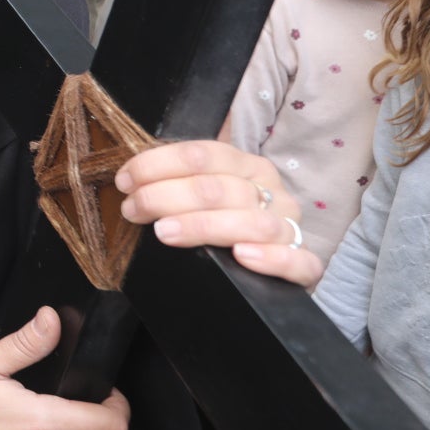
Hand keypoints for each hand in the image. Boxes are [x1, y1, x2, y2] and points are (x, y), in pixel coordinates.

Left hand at [118, 140, 324, 286]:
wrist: (263, 275)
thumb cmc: (221, 227)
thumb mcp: (200, 198)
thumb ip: (175, 184)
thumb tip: (127, 180)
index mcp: (247, 167)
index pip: (202, 154)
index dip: (158, 165)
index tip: (125, 181)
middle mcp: (273, 193)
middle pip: (219, 188)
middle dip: (167, 196)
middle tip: (133, 210)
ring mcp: (291, 229)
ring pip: (252, 222)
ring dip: (203, 226)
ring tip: (164, 232)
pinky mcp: (305, 267)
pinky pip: (299, 261)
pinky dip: (271, 258)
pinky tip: (241, 256)